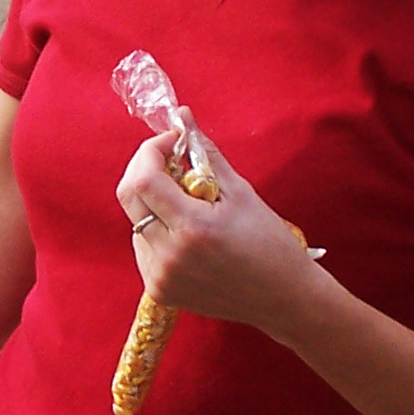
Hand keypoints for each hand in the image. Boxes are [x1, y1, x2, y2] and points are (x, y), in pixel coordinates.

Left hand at [114, 108, 326, 335]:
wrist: (285, 298)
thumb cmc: (270, 243)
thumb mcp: (241, 192)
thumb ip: (205, 153)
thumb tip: (182, 116)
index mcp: (192, 229)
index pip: (143, 179)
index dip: (151, 151)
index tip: (172, 141)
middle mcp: (169, 256)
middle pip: (128, 196)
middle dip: (145, 169)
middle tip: (171, 161)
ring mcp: (161, 277)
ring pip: (135, 220)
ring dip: (153, 201)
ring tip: (188, 203)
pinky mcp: (159, 291)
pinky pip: (142, 246)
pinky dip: (156, 229)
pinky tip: (185, 232)